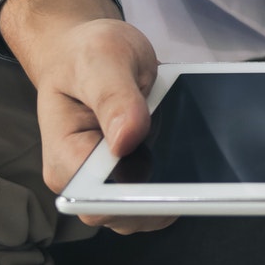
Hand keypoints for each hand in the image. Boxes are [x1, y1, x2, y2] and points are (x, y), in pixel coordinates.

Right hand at [0, 0, 174, 235]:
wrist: (91, 51)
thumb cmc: (88, 53)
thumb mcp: (101, 60)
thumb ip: (113, 97)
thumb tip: (127, 139)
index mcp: (65, 159)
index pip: (97, 201)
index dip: (135, 199)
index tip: (173, 180)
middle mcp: (84, 182)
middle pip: (128, 213)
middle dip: (165, 195)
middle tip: (198, 157)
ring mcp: (112, 183)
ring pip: (152, 210)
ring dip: (179, 189)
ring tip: (197, 150)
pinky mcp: (136, 177)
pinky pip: (165, 194)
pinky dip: (185, 180)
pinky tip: (197, 152)